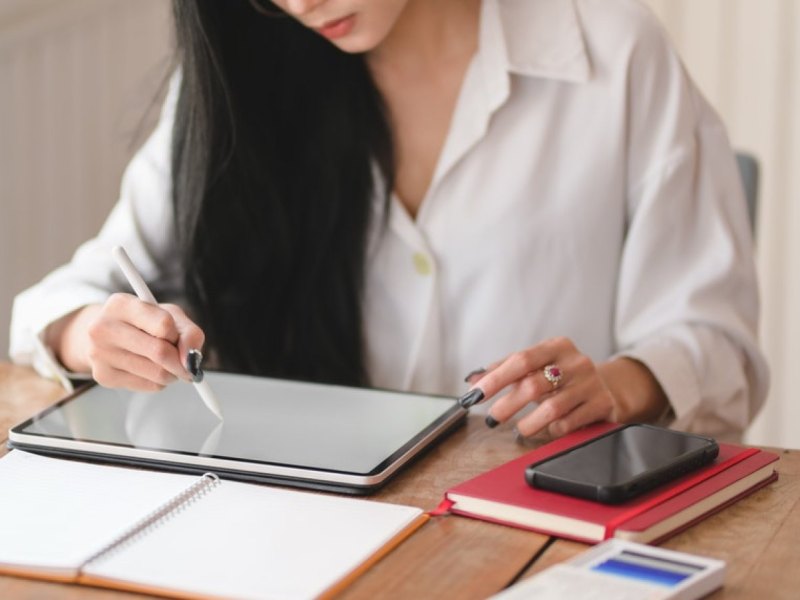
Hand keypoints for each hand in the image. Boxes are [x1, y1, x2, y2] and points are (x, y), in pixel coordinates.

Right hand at [49, 294, 204, 391]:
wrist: (105, 336)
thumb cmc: (144, 323)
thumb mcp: (169, 315)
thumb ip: (189, 333)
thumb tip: (192, 361)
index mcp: (121, 304)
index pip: (164, 324)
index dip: (177, 335)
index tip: (176, 338)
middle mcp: (103, 328)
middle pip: (160, 352)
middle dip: (181, 361)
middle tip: (186, 363)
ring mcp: (100, 354)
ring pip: (157, 373)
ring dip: (172, 373)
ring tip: (165, 364)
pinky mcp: (103, 376)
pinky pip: (149, 386)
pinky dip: (159, 382)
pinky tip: (150, 370)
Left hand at [463, 337, 667, 437]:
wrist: (608, 387)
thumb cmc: (563, 377)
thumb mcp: (538, 366)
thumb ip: (505, 370)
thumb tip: (473, 380)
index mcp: (556, 346)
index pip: (520, 360)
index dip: (496, 378)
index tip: (475, 394)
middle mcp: (576, 361)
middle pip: (534, 385)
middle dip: (508, 405)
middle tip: (492, 418)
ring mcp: (591, 383)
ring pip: (552, 408)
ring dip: (529, 423)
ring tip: (519, 429)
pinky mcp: (602, 404)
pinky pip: (569, 423)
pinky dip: (552, 430)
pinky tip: (546, 430)